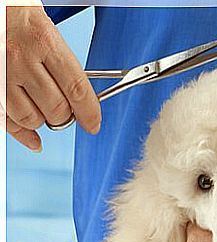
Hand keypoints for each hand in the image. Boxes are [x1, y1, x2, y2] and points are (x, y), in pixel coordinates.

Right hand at [4, 6, 100, 150]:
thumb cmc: (18, 14)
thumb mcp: (49, 32)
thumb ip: (64, 64)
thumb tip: (82, 98)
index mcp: (44, 41)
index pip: (77, 89)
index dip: (89, 113)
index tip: (94, 124)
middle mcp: (20, 59)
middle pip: (56, 108)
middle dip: (67, 116)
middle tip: (69, 113)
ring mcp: (1, 73)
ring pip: (31, 118)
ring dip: (44, 121)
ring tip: (47, 111)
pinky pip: (6, 121)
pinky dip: (22, 134)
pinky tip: (34, 139)